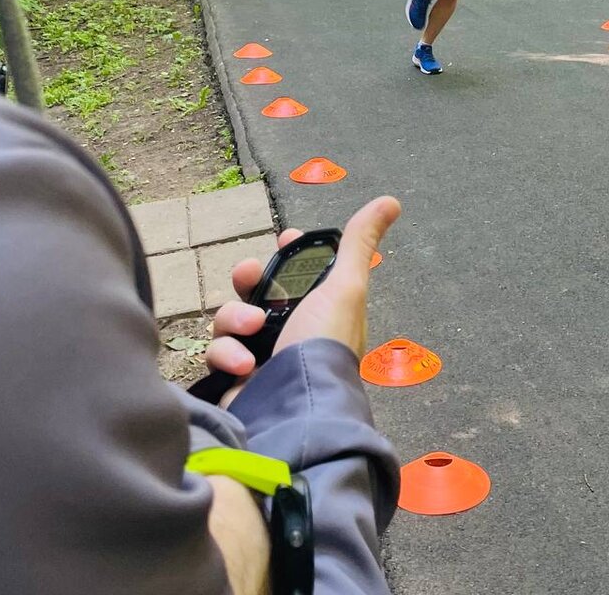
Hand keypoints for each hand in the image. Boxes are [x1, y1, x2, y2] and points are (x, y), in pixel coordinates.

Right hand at [202, 197, 401, 406]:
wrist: (295, 407)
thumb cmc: (325, 342)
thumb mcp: (346, 285)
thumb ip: (360, 242)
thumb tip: (390, 201)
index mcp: (321, 309)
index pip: (297, 272)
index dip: (285, 254)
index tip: (281, 242)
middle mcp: (292, 331)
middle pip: (256, 290)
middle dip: (248, 279)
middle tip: (249, 277)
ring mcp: (262, 355)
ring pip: (232, 318)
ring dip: (236, 318)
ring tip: (252, 330)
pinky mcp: (236, 379)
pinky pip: (218, 353)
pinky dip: (227, 354)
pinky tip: (243, 364)